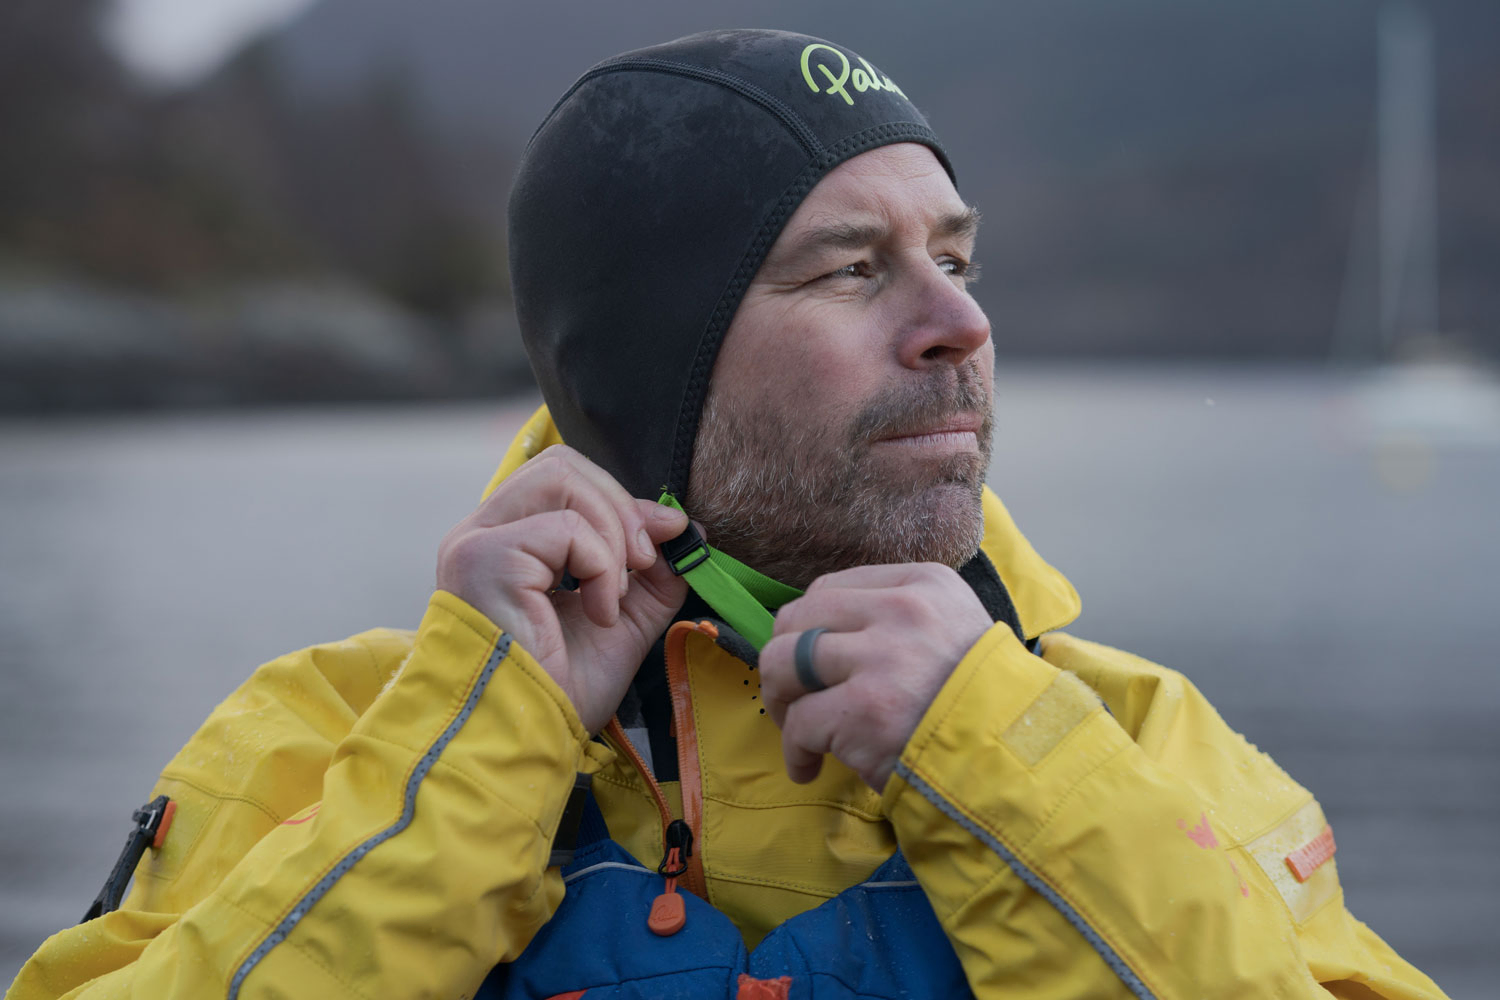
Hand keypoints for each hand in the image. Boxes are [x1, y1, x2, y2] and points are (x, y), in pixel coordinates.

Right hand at [435, 445, 688, 732]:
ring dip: (613, 537)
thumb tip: (679, 523)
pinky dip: (601, 569)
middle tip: (643, 567)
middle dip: (622, 509)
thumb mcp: (622, 619)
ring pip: (565, 481)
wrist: (527, 740)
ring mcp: (478, 542)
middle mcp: (480, 533)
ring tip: (614, 595)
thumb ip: (649, 571)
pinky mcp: (487, 557)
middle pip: (563, 466)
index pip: (565, 479)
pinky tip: (598, 614)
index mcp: (505, 541)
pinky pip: (569, 528)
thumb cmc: (558, 691)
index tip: (664, 540)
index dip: (623, 502)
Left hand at [760, 563, 993, 789]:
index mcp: (923, 583)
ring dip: (780, 700)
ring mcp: (882, 658)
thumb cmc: (981, 701)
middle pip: (797, 618)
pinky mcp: (866, 711)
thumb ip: (896, 618)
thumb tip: (817, 633)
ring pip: (784, 661)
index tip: (808, 659)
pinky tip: (809, 767)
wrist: (1019, 758)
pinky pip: (799, 722)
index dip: (806, 627)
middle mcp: (901, 610)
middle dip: (781, 660)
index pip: (828, 588)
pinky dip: (795, 751)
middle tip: (793, 696)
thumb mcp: (953, 628)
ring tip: (797, 729)